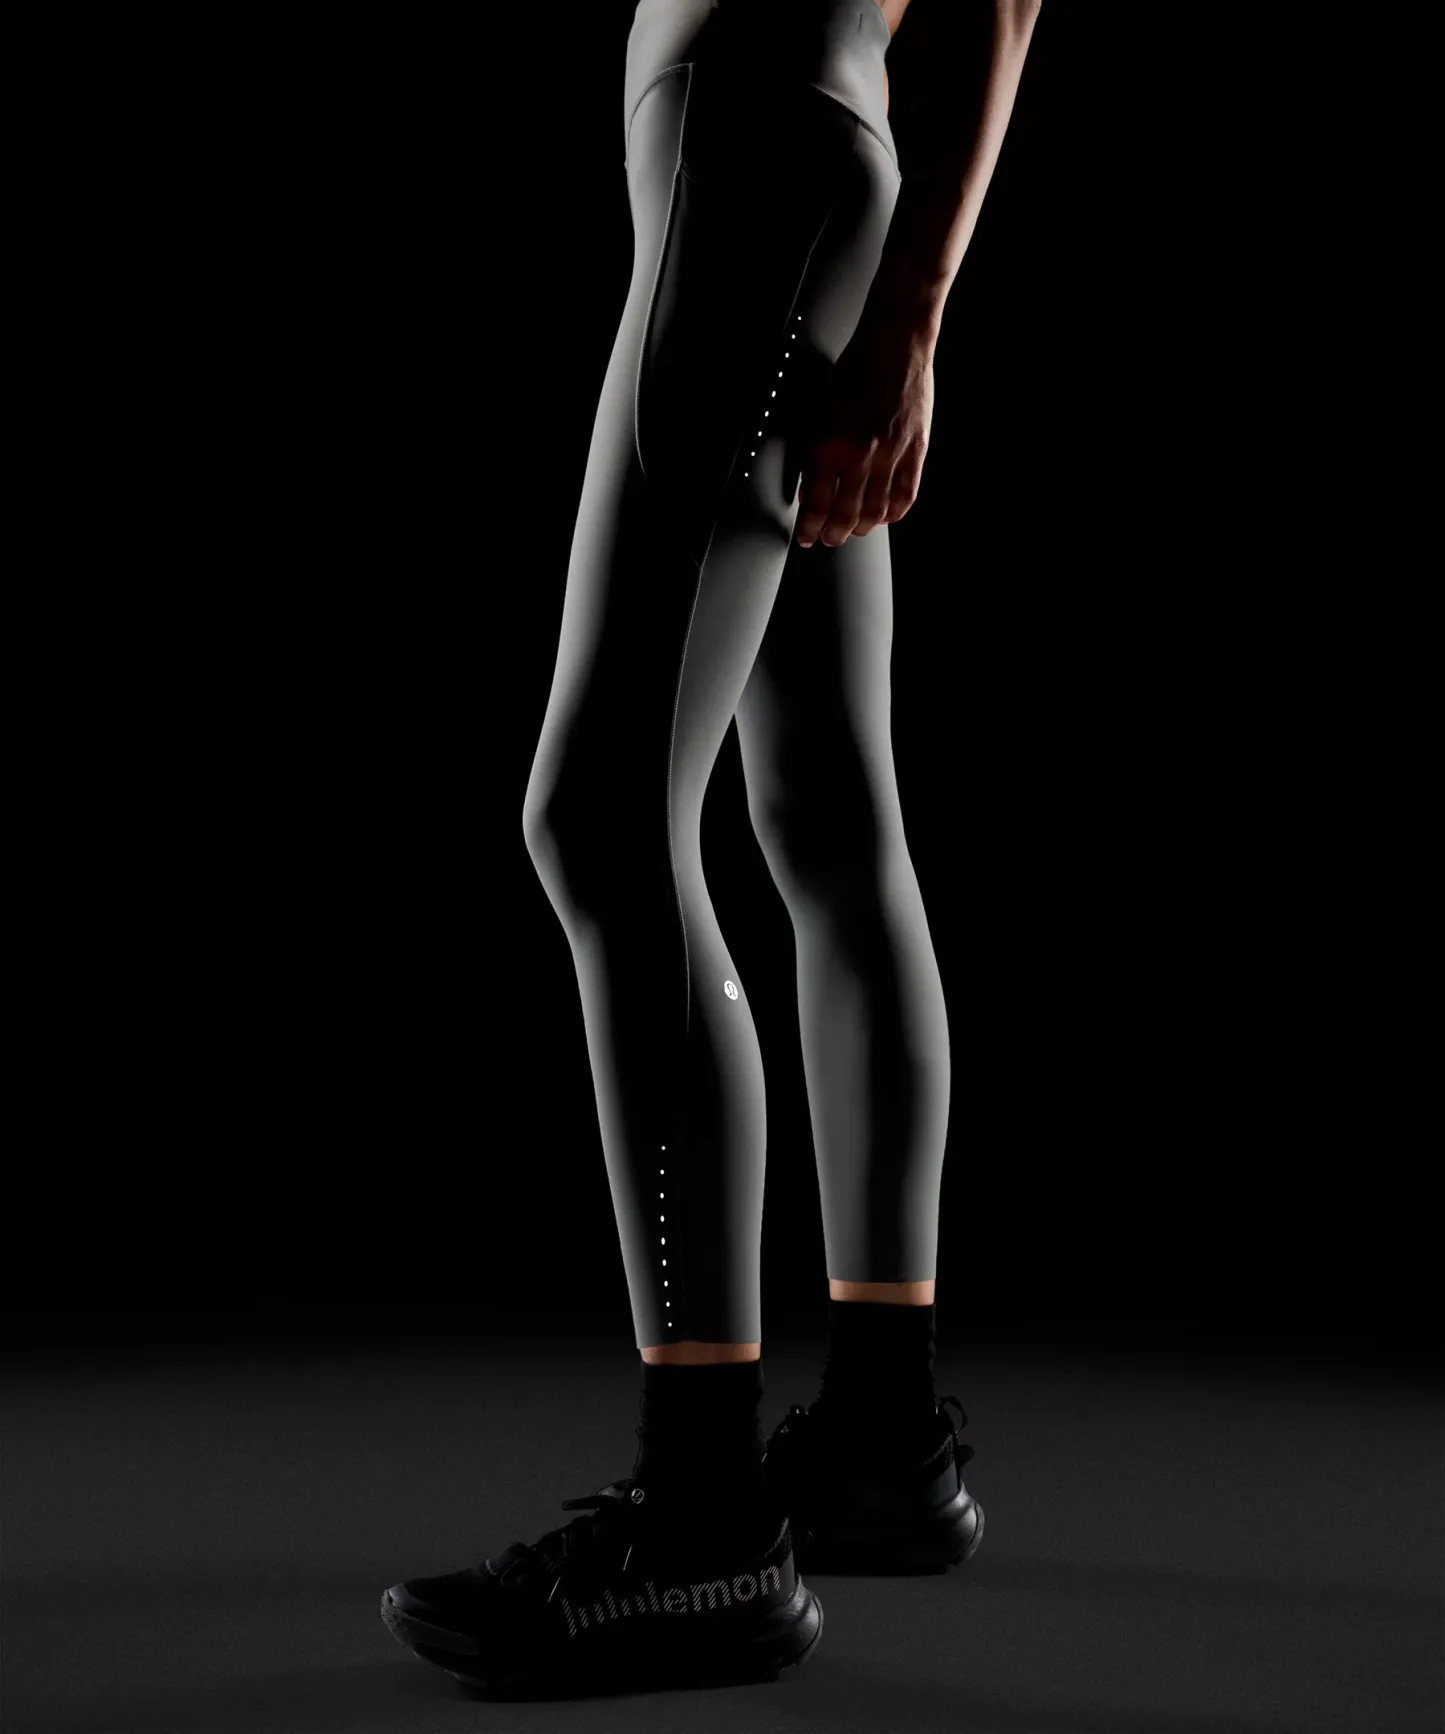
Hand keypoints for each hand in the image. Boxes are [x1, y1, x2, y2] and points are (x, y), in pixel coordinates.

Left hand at [794, 316, 933, 548]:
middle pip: (846, 516)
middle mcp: (860, 454)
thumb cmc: (855, 371)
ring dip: (863, 528)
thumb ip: (815, 453)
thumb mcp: (822, 411)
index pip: (816, 503)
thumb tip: (811, 490)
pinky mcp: (916, 452)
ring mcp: (891, 455)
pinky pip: (905, 497)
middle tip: (829, 539)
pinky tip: (884, 515)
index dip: (809, 527)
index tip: (805, 536)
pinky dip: (892, 513)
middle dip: (834, 535)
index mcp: (830, 444)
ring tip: (855, 530)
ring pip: (876, 512)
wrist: (896, 345)